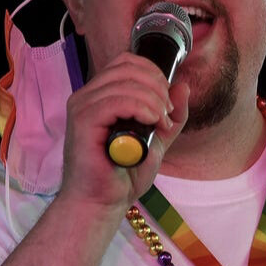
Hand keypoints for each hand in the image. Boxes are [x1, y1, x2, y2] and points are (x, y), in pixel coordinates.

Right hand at [59, 52, 189, 211]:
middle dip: (158, 87)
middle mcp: (87, 95)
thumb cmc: (123, 175)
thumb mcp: (157, 140)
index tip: (168, 103)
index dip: (154, 74)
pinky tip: (151, 124)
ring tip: (161, 124)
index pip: (127, 61)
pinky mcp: (82, 121)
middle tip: (167, 115)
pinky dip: (141, 108)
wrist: (103, 203)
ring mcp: (82, 106)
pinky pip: (116, 100)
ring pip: (126, 82)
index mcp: (101, 95)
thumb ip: (171, 114)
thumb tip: (183, 85)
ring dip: (153, 101)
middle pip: (128, 66)